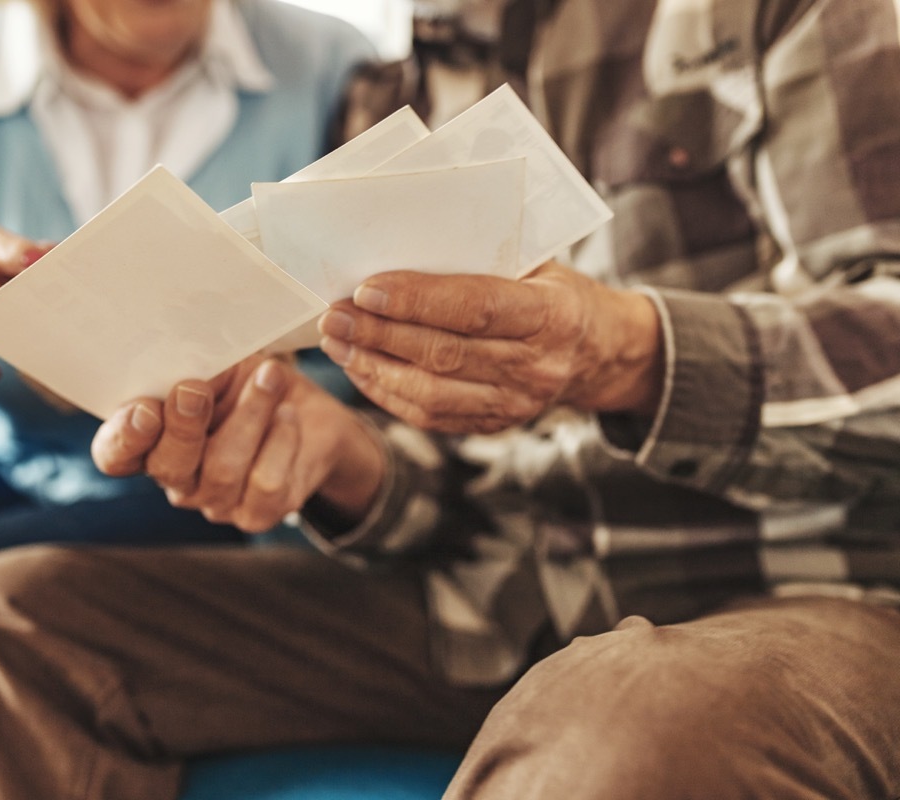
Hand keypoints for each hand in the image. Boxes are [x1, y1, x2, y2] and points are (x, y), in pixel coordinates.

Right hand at [92, 356, 385, 532]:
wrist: (309, 415)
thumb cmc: (249, 385)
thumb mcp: (218, 365)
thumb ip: (191, 367)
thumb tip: (182, 361)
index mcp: (151, 441)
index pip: (116, 454)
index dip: (124, 439)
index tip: (144, 412)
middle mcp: (177, 479)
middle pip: (167, 465)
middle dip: (183, 426)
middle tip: (196, 388)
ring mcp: (216, 501)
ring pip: (222, 470)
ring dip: (248, 414)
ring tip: (269, 377)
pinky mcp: (259, 513)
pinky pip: (265, 483)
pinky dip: (280, 441)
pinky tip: (287, 413)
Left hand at [316, 261, 663, 433]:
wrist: (597, 349)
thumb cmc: (551, 290)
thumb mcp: (535, 264)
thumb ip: (480, 260)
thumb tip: (397, 247)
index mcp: (552, 315)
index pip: (476, 307)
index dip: (418, 299)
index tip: (367, 288)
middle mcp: (536, 366)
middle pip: (444, 353)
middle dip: (380, 333)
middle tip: (335, 314)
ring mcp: (515, 404)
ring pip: (430, 393)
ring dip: (373, 367)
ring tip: (337, 342)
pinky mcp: (494, 426)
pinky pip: (429, 417)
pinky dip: (387, 392)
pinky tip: (359, 369)